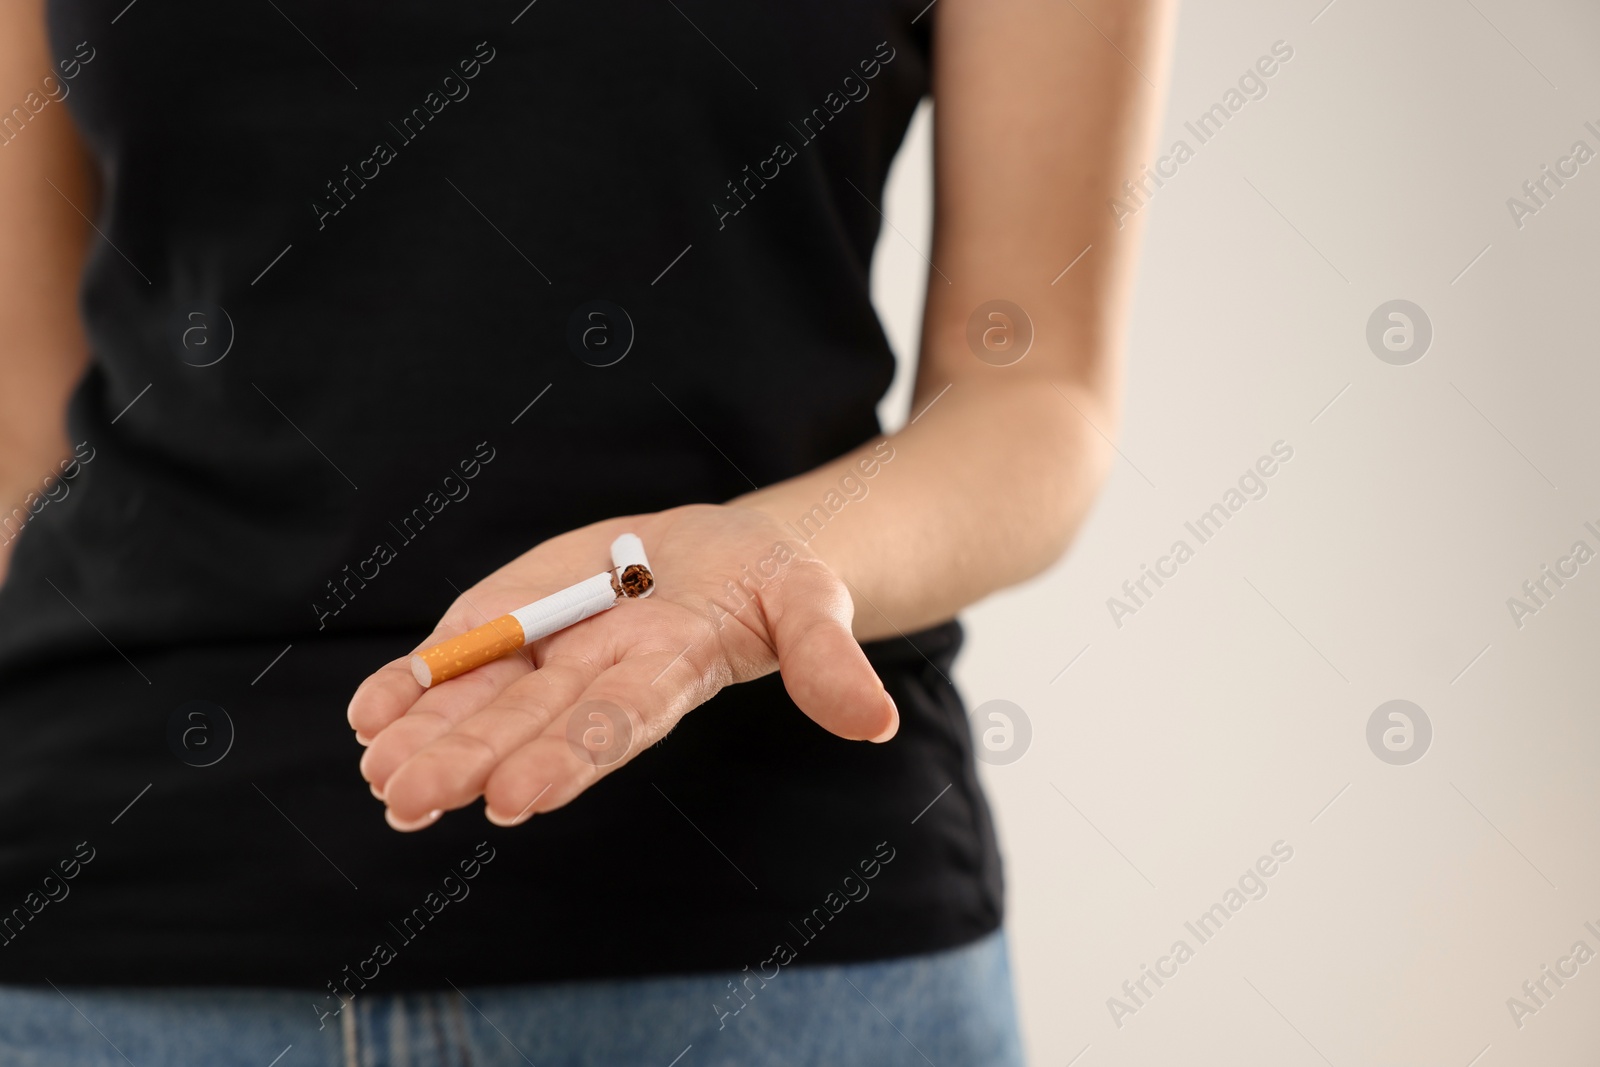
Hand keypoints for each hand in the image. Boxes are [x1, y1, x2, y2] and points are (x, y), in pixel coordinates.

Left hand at [347, 504, 898, 830]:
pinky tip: (369, 715)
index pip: (613, 724)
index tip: (516, 798)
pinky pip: (455, 659)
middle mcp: (595, 678)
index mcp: (665, 676)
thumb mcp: (812, 604)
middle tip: (412, 796)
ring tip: (380, 774)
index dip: (566, 758)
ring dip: (426, 738)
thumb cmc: (772, 587)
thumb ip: (828, 662)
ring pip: (479, 701)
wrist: (721, 556)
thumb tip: (877, 724)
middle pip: (528, 723)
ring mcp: (547, 653)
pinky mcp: (513, 620)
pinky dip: (411, 684)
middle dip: (470, 759)